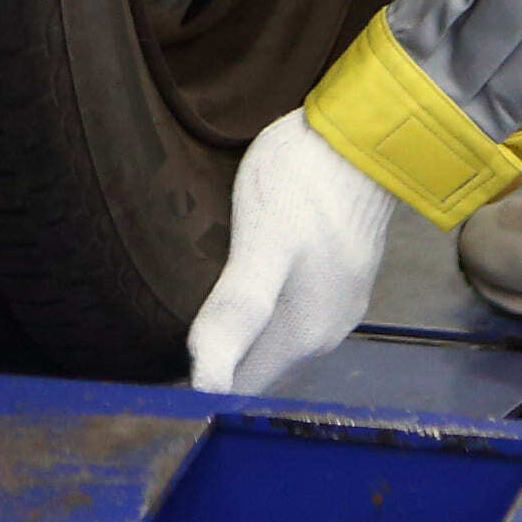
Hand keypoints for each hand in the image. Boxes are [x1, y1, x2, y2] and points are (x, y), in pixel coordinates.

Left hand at [185, 109, 393, 393]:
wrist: (364, 131)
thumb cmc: (307, 182)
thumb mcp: (261, 244)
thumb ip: (236, 314)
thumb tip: (208, 387)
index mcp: (302, 336)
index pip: (239, 391)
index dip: (197, 390)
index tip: (156, 377)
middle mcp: (324, 333)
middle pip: (257, 368)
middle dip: (217, 367)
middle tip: (161, 351)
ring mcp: (336, 303)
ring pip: (273, 340)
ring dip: (239, 341)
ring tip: (194, 323)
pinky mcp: (340, 275)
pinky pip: (289, 311)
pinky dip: (260, 313)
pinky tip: (237, 290)